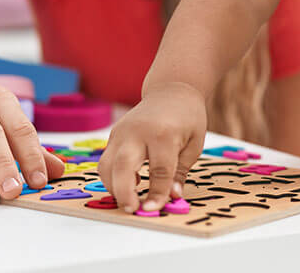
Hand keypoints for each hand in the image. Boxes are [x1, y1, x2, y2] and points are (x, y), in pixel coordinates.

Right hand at [98, 82, 206, 213]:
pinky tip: (129, 183)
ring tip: (131, 199)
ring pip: (106, 165)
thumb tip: (172, 197)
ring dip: (113, 187)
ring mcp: (122, 131)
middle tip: (132, 209)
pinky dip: (112, 176)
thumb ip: (180, 172)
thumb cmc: (187, 116)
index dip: (157, 193)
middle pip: (122, 165)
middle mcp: (138, 131)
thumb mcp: (194, 143)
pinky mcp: (114, 134)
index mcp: (163, 133)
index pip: (158, 170)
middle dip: (124, 192)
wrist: (171, 90)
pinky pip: (106, 160)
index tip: (153, 209)